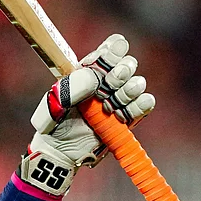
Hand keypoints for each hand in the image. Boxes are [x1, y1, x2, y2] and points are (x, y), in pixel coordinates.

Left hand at [18, 34, 155, 196]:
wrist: (60, 151)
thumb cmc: (54, 122)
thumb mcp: (56, 101)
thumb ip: (73, 85)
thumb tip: (96, 77)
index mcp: (89, 69)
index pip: (110, 49)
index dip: (114, 49)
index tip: (109, 57)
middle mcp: (107, 81)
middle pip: (129, 63)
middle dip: (120, 73)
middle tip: (104, 90)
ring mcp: (119, 98)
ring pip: (138, 83)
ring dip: (126, 92)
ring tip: (108, 106)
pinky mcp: (129, 117)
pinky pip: (146, 103)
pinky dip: (138, 106)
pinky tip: (120, 115)